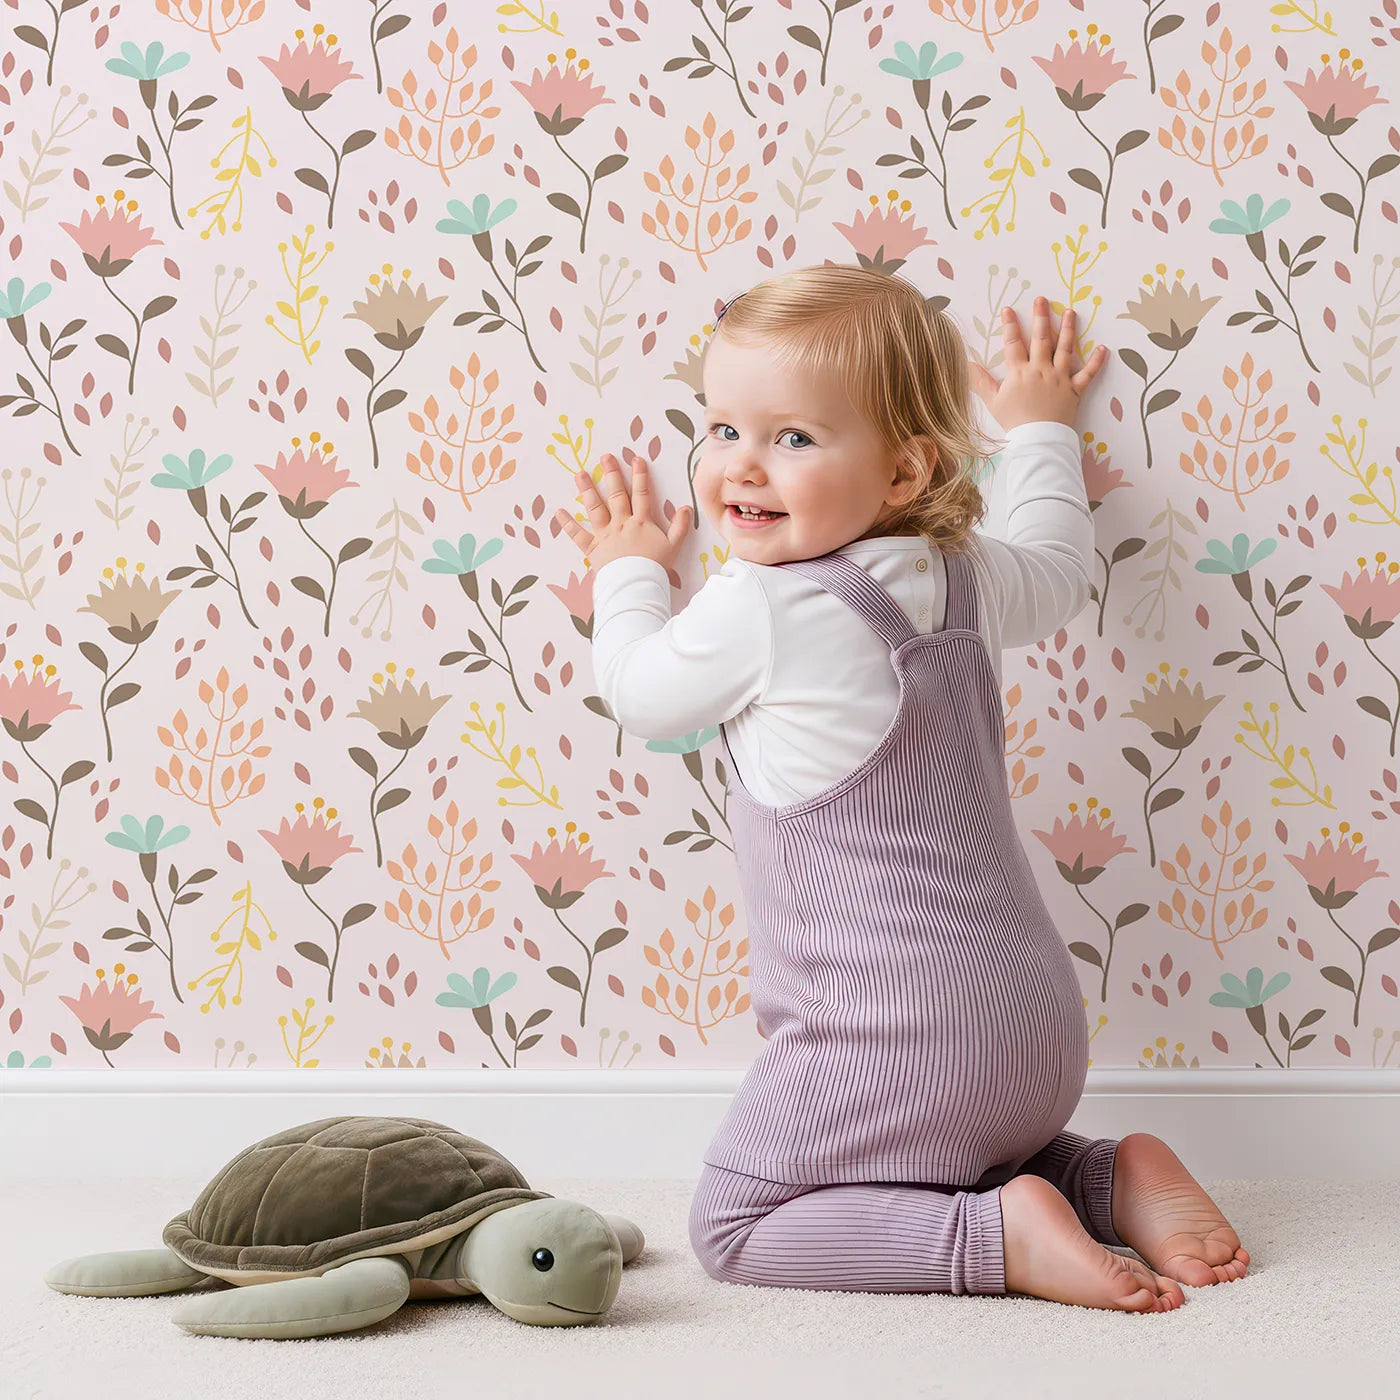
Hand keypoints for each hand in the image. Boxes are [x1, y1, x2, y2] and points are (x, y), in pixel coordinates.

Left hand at [555, 453, 693, 572]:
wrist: (636, 585)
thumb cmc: (655, 567)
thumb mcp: (673, 546)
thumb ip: (680, 527)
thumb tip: (687, 508)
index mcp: (641, 522)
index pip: (642, 494)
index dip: (640, 476)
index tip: (636, 459)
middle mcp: (621, 523)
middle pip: (616, 495)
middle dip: (612, 474)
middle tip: (605, 457)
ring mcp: (605, 535)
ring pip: (595, 508)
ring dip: (587, 490)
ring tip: (580, 474)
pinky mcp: (593, 549)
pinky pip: (578, 535)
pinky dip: (567, 524)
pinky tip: (558, 512)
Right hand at [967, 295, 1108, 431]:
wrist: (1037, 440)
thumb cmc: (1014, 422)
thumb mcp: (993, 401)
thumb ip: (980, 381)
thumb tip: (967, 364)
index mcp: (1020, 372)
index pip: (1013, 343)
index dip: (1010, 325)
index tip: (1008, 309)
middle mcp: (1041, 370)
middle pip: (1041, 339)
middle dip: (1040, 317)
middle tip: (1042, 299)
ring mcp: (1059, 378)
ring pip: (1065, 349)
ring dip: (1067, 329)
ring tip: (1069, 312)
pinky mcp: (1074, 390)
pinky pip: (1088, 375)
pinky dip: (1097, 362)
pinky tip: (1104, 348)